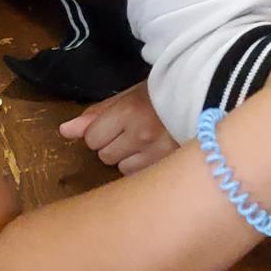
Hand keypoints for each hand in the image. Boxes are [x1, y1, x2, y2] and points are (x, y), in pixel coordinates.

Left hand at [58, 82, 176, 175]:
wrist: (205, 99)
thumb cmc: (163, 95)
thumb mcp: (129, 96)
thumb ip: (97, 114)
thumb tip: (65, 131)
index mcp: (129, 111)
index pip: (92, 137)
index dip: (101, 130)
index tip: (118, 122)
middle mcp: (142, 135)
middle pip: (105, 155)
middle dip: (113, 144)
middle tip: (134, 131)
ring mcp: (157, 154)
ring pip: (122, 168)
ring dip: (129, 158)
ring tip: (147, 142)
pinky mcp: (169, 167)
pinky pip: (141, 175)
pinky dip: (144, 166)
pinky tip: (156, 153)